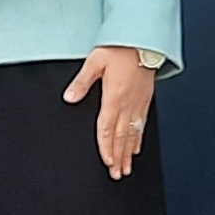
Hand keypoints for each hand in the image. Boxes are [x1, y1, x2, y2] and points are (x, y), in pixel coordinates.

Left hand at [63, 47, 157, 177]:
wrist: (143, 41)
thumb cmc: (119, 49)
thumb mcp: (95, 61)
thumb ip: (82, 82)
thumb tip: (69, 97)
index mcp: (114, 96)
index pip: (107, 128)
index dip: (106, 147)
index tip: (107, 162)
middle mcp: (128, 103)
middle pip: (121, 136)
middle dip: (118, 157)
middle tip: (117, 174)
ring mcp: (138, 103)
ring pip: (133, 133)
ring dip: (129, 153)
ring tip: (126, 168)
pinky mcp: (145, 100)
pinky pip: (141, 124)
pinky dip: (138, 138)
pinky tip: (136, 148)